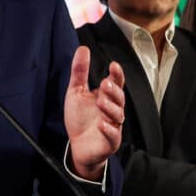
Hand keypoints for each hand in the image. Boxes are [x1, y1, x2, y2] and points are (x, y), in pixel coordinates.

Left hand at [64, 46, 124, 178]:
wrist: (78, 146)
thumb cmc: (80, 118)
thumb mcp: (76, 92)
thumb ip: (80, 72)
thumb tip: (83, 49)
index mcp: (107, 97)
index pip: (116, 84)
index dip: (117, 75)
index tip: (114, 65)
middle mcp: (113, 111)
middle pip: (120, 99)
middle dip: (113, 91)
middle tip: (104, 84)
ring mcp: (113, 126)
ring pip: (118, 116)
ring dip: (110, 107)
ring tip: (100, 101)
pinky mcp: (110, 142)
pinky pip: (113, 136)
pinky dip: (109, 130)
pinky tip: (102, 124)